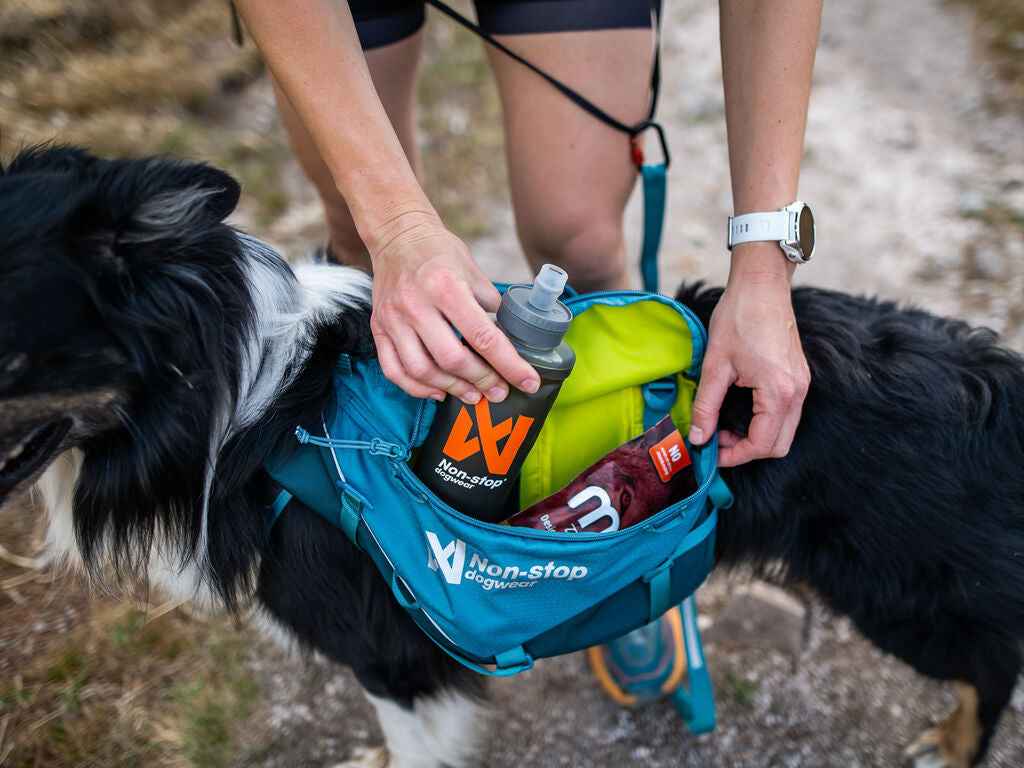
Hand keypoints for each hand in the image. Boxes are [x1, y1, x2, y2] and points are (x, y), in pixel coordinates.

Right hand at [368, 212, 540, 402]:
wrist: (396, 235)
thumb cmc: (438, 251)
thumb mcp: (472, 269)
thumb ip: (490, 303)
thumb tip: (509, 336)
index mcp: (447, 287)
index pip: (483, 337)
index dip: (509, 365)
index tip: (528, 382)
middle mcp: (417, 305)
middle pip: (452, 359)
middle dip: (481, 381)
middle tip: (499, 392)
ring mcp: (393, 319)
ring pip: (422, 370)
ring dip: (451, 388)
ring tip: (473, 394)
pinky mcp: (378, 327)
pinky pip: (394, 369)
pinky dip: (416, 388)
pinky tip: (437, 391)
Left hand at [688, 249, 809, 465]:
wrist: (762, 285)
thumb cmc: (739, 317)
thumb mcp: (715, 365)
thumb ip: (707, 405)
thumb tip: (699, 437)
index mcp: (778, 392)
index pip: (762, 444)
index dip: (734, 456)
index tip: (711, 452)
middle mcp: (797, 392)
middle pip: (779, 445)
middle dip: (747, 451)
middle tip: (717, 441)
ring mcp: (801, 385)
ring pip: (784, 431)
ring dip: (756, 437)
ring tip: (725, 426)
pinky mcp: (798, 377)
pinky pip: (786, 414)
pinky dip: (765, 422)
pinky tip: (740, 411)